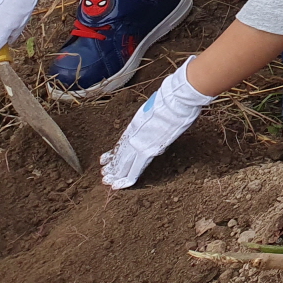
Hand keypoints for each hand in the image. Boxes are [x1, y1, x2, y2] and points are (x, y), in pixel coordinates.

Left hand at [100, 57, 214, 188]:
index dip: (114, 153)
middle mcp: (135, 133)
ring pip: (124, 162)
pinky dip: (129, 177)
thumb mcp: (160, 106)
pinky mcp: (149, 149)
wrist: (178, 97)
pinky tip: (122, 185)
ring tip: (108, 183)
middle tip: (104, 176)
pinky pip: (137, 167)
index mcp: (137, 123)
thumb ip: (156, 116)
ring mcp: (141, 142)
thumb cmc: (174, 98)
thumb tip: (162, 114)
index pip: (123, 142)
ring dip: (116, 174)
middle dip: (112, 166)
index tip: (106, 160)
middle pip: (121, 154)